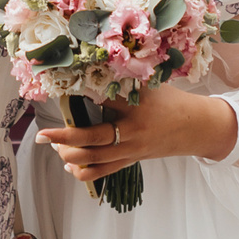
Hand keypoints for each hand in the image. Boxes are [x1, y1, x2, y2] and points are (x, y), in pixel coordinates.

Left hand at [38, 84, 237, 182]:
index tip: (57, 88)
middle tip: (43, 136)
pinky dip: (83, 171)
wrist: (195, 127)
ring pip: (94, 160)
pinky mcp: (131, 161)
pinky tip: (70, 164)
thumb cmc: (170, 101)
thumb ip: (123, 77)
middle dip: (63, 138)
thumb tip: (90, 66)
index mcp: (136, 106)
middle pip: (91, 139)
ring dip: (69, 156)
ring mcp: (131, 150)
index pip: (102, 98)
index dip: (79, 93)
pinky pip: (103, 172)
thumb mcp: (150, 84)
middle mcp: (131, 131)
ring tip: (54, 147)